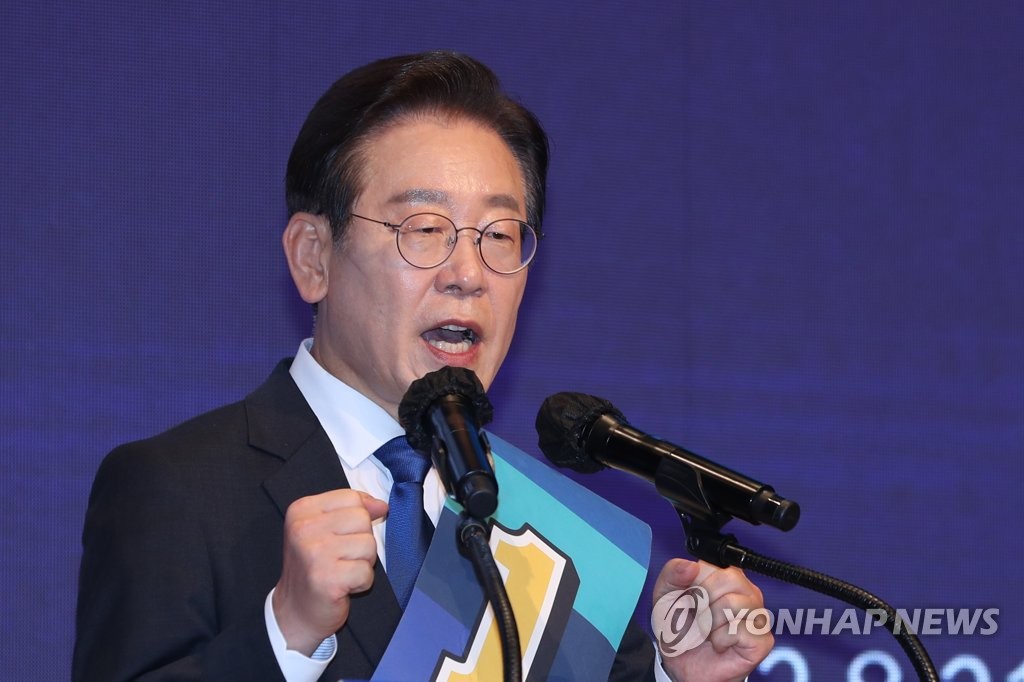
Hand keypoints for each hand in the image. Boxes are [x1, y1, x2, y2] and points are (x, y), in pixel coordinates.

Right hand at [272, 489, 387, 654]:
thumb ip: (353, 510)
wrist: (295, 611)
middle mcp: (303, 529)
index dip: (358, 519)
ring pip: (368, 544)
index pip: (351, 498)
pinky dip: (361, 582)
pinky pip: (366, 571)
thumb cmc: (314, 567)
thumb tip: (381, 505)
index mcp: (302, 510)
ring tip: (342, 571)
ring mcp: (314, 554)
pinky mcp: (327, 579)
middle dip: (361, 541)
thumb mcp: (326, 528)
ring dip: (362, 562)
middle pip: (362, 519)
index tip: (341, 537)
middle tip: (341, 558)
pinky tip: (343, 587)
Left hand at [653, 558, 772, 681]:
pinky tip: (718, 644)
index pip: (716, 562)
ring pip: (733, 604)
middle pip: (728, 579)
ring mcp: (757, 615)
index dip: (696, 581)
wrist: (682, 664)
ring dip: (710, 622)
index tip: (689, 596)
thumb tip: (691, 565)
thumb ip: (672, 574)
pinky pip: (739, 630)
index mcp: (726, 576)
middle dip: (703, 601)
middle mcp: (747, 592)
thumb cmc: (679, 627)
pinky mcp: (762, 640)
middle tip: (698, 616)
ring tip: (707, 630)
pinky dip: (720, 640)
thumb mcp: (665, 596)